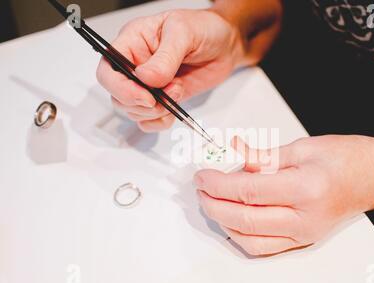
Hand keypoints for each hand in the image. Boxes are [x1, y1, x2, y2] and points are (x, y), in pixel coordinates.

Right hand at [97, 9, 244, 131]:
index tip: (145, 96)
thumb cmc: (203, 28)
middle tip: (167, 96)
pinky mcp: (162, 99)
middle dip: (141, 104)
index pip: (108, 70)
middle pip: (117, 96)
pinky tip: (174, 111)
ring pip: (133, 111)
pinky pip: (149, 121)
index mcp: (131, 42)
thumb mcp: (183, 32)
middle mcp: (135, 66)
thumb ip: (166, 56)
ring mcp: (148, 85)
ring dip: (154, 112)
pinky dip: (159, 123)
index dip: (120, 87)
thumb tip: (146, 77)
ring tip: (177, 91)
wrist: (225, 45)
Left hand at [194, 136, 373, 255]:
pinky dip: (241, 236)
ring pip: (251, 240)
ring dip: (224, 222)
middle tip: (201, 189)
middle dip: (214, 204)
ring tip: (212, 202)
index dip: (218, 184)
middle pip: (244, 219)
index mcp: (305, 188)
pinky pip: (264, 247)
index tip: (203, 175)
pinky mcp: (303, 239)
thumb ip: (263, 156)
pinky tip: (231, 220)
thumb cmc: (346, 158)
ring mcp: (304, 233)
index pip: (247, 192)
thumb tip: (234, 154)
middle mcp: (305, 218)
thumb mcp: (302, 147)